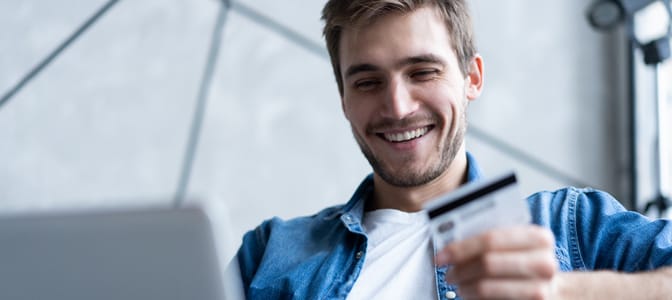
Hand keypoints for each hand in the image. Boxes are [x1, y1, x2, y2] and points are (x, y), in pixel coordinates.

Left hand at [435, 225, 558, 299]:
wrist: (552, 289)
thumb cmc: (523, 261)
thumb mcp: (515, 244)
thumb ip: (492, 238)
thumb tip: (450, 242)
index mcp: (539, 237)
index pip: (491, 239)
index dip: (461, 247)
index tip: (440, 256)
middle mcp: (544, 263)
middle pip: (487, 263)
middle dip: (460, 269)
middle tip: (447, 273)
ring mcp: (540, 289)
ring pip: (485, 287)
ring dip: (464, 286)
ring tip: (458, 284)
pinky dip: (475, 298)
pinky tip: (470, 293)